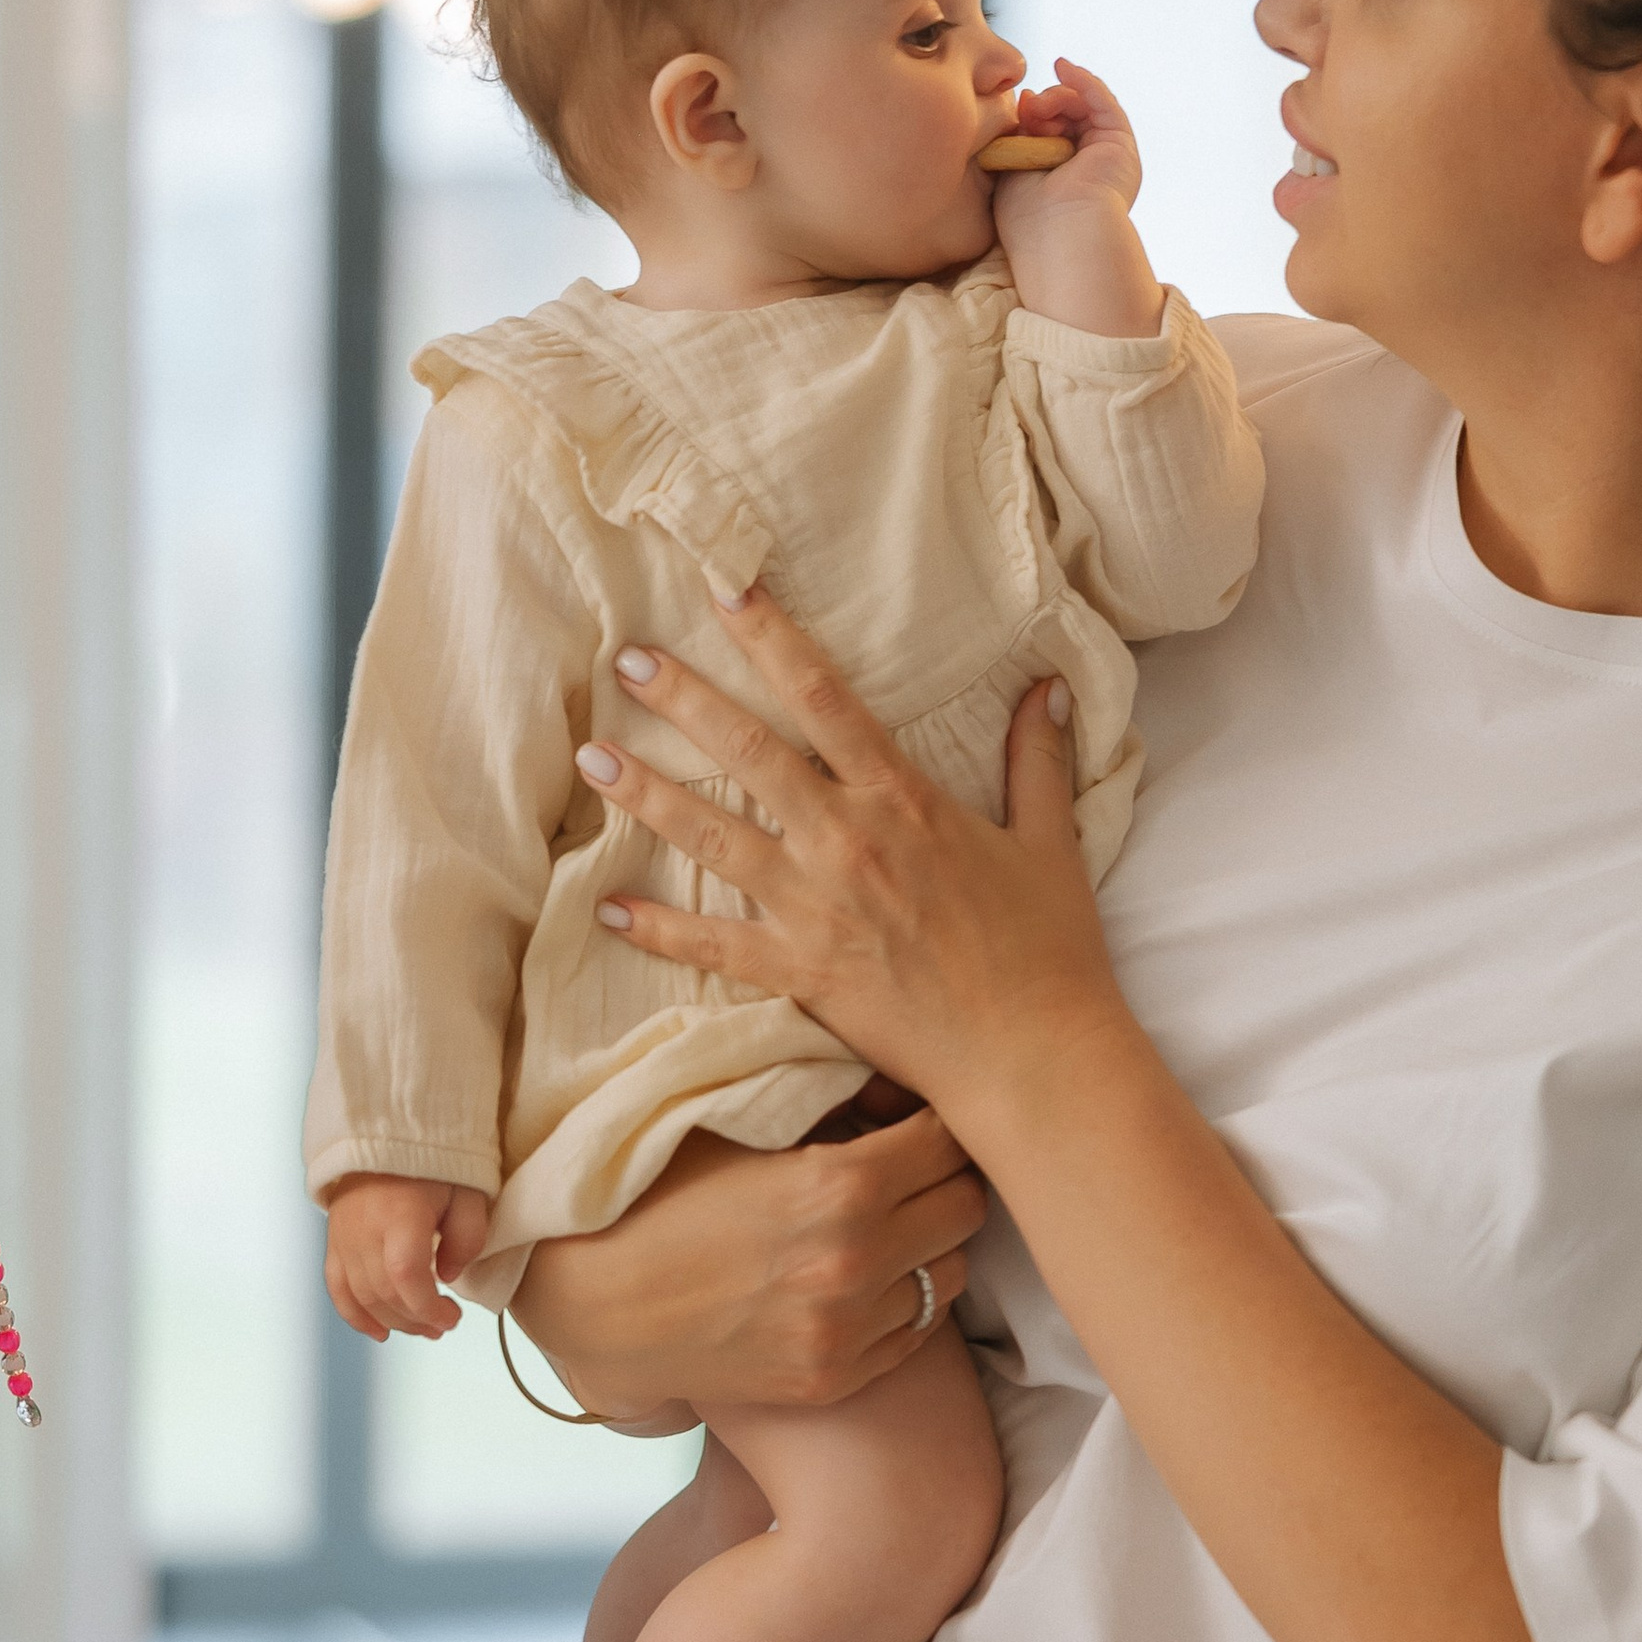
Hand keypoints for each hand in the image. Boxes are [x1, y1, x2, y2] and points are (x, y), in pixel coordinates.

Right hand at [325, 1172, 490, 1341]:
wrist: (386, 1133)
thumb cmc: (434, 1162)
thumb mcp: (468, 1191)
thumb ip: (467, 1237)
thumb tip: (448, 1278)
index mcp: (401, 1214)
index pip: (405, 1276)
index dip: (427, 1307)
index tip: (452, 1318)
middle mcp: (365, 1229)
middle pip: (384, 1293)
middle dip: (417, 1319)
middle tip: (444, 1326)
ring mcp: (343, 1236)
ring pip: (361, 1296)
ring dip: (394, 1321)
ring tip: (422, 1329)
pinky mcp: (334, 1240)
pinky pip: (337, 1287)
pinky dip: (355, 1315)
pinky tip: (379, 1331)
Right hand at [511, 1086, 987, 1421]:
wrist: (591, 1301)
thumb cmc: (657, 1193)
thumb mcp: (737, 1122)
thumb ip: (827, 1098)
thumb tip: (899, 1079)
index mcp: (840, 1185)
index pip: (950, 1139)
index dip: (937, 1119)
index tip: (915, 1115)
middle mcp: (857, 1263)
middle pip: (968, 1207)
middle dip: (947, 1177)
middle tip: (914, 1167)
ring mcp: (848, 1330)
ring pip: (952, 1273)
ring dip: (932, 1242)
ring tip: (890, 1223)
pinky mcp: (834, 1379)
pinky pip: (917, 1332)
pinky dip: (905, 1300)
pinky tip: (865, 1277)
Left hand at [577, 585, 1133, 1132]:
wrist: (1032, 1053)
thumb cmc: (1048, 949)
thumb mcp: (1050, 842)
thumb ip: (1038, 760)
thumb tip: (1051, 686)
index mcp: (903, 799)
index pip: (825, 695)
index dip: (771, 635)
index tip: (725, 588)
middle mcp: (848, 842)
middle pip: (748, 753)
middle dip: (683, 700)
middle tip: (627, 661)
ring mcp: (816, 909)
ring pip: (712, 837)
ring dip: (646, 795)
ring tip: (590, 757)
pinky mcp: (800, 972)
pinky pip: (712, 947)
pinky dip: (656, 931)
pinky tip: (606, 910)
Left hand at [990, 60, 1162, 337]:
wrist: (1058, 233)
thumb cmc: (1027, 216)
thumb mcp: (1014, 165)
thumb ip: (1021, 134)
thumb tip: (1027, 98)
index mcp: (1062, 179)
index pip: (1050, 132)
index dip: (1033, 115)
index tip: (1017, 110)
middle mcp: (1088, 168)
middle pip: (1068, 116)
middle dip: (1045, 104)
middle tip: (1027, 109)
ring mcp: (1107, 156)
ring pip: (1085, 107)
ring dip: (1059, 96)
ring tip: (1039, 104)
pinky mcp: (1121, 145)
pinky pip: (1104, 103)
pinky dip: (1085, 82)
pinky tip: (1064, 68)